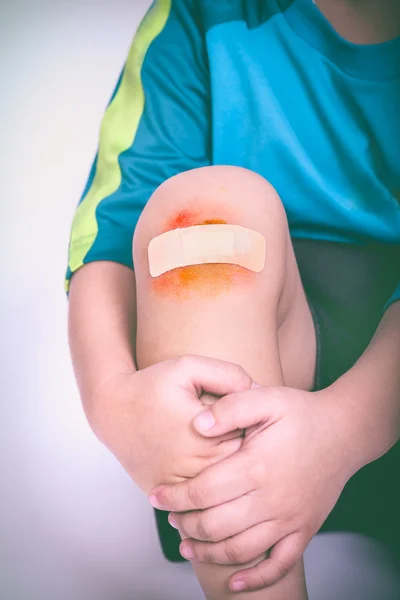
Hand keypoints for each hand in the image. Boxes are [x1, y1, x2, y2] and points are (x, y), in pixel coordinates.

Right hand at [86, 355, 253, 493]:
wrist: (111, 410)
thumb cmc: (151, 386)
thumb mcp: (188, 367)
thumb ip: (229, 375)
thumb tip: (259, 391)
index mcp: (208, 441)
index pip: (254, 441)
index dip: (253, 426)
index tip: (244, 415)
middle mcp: (195, 472)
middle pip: (242, 467)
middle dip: (243, 449)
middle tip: (232, 430)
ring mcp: (180, 490)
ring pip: (222, 486)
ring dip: (226, 470)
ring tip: (215, 445)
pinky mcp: (167, 498)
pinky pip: (199, 498)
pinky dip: (205, 483)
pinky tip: (198, 460)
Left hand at [149, 386, 356, 591]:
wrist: (345, 431)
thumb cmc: (302, 413)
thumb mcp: (266, 398)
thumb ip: (230, 408)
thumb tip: (197, 424)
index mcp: (255, 466)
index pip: (202, 492)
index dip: (173, 497)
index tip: (155, 497)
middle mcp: (271, 499)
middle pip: (214, 525)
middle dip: (185, 524)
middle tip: (171, 517)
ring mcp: (289, 519)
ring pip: (239, 550)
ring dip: (207, 552)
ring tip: (187, 545)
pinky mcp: (304, 530)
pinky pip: (278, 564)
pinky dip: (255, 578)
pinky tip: (234, 581)